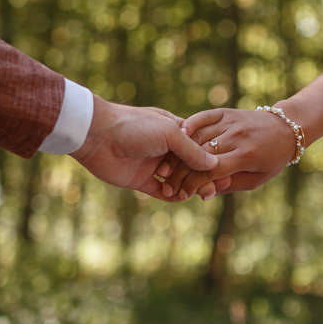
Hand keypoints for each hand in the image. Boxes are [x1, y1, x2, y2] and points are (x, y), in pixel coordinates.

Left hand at [70, 96, 219, 199]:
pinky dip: (171, 196)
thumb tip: (214, 163)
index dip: (211, 158)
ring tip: (198, 194)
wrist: (97, 135)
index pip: (198, 146)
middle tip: (213, 187)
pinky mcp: (140, 180)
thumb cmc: (134, 126)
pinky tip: (179, 197)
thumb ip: (192, 150)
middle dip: (202, 176)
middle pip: (190, 166)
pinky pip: (161, 191)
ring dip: (188, 187)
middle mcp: (164, 147)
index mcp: (174, 130)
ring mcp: (152, 164)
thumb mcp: (169, 133)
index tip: (225, 170)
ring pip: (177, 180)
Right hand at [161, 107, 296, 197]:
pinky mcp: (225, 111)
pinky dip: (189, 126)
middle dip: (181, 172)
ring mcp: (230, 121)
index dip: (193, 184)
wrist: (286, 128)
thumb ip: (229, 185)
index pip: (212, 171)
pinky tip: (177, 137)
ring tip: (166, 166)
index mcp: (246, 155)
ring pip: (198, 136)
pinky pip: (202, 118)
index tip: (182, 195)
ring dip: (180, 152)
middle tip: (168, 185)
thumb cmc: (271, 159)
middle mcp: (236, 136)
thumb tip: (202, 194)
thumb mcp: (256, 180)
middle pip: (201, 155)